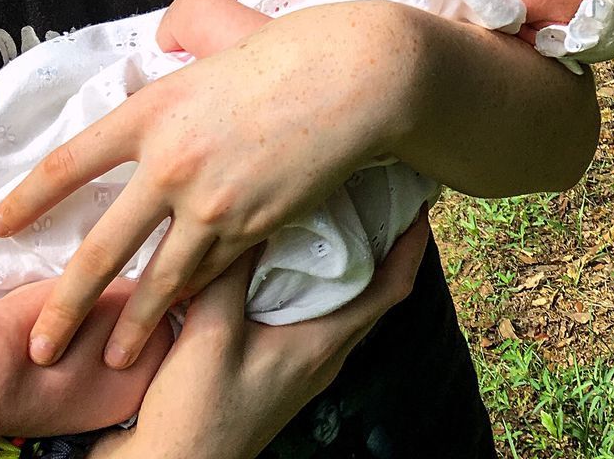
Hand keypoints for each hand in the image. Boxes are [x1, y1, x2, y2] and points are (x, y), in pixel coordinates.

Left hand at [0, 5, 414, 368]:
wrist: (357, 78)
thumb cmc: (295, 47)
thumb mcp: (223, 30)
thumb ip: (184, 29)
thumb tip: (163, 39)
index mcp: (154, 109)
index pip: (71, 161)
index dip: (29, 198)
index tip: (2, 224)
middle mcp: (171, 163)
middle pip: (103, 248)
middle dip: (67, 303)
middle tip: (41, 342)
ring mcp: (213, 201)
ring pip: (161, 277)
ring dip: (136, 323)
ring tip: (117, 355)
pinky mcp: (255, 224)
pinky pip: (215, 267)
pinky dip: (195, 293)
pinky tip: (183, 312)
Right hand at [88, 211, 429, 458]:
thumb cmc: (195, 418)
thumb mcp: (211, 333)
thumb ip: (232, 272)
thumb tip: (254, 214)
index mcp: (324, 345)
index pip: (391, 288)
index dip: (411, 244)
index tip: (418, 203)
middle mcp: (322, 357)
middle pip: (370, 291)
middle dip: (378, 242)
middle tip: (371, 194)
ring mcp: (301, 368)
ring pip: (338, 304)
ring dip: (341, 261)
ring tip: (329, 215)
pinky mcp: (275, 374)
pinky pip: (308, 317)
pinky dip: (306, 283)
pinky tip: (277, 262)